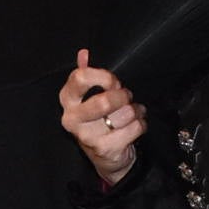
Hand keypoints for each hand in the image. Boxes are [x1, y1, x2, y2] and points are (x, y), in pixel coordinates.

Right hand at [58, 49, 143, 182]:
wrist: (105, 155)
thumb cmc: (98, 119)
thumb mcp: (88, 95)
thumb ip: (85, 73)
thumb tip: (84, 53)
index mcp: (67, 100)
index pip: (80, 78)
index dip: (104, 76)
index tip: (112, 82)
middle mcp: (72, 118)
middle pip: (104, 101)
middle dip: (123, 96)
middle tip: (126, 97)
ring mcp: (87, 136)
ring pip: (124, 114)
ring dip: (135, 110)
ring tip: (132, 113)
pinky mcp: (105, 149)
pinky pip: (134, 127)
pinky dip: (141, 123)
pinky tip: (135, 125)